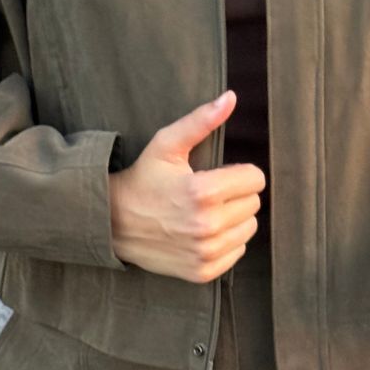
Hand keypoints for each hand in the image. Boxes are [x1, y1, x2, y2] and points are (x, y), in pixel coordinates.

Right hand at [108, 90, 264, 281]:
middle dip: (235, 195)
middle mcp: (207, 226)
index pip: (255, 179)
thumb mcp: (166, 145)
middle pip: (253, 204)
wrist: (114, 223)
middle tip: (207, 194)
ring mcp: (205, 252)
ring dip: (233, 219)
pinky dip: (226, 242)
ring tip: (205, 213)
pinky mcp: (202, 271)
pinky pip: (237, 252)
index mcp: (203, 192)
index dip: (239, 173)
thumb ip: (201, 121)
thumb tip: (232, 97)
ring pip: (248, 228)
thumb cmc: (143, 180)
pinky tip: (202, 233)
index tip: (217, 174)